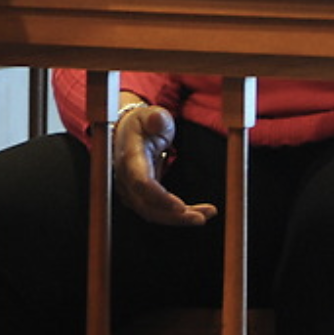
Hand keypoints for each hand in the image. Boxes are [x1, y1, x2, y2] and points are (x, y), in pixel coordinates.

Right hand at [109, 102, 215, 227]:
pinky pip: (157, 212)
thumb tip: (157, 119)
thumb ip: (156, 118)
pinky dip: (177, 216)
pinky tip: (198, 213)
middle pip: (148, 206)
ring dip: (179, 218)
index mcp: (130, 158)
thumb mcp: (151, 115)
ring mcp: (130, 191)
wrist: (127, 132)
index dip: (160, 197)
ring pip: (153, 213)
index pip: (142, 183)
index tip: (181, 207)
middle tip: (202, 218)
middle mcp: (127, 179)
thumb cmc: (143, 123)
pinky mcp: (139, 197)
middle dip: (175, 216)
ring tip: (207, 215)